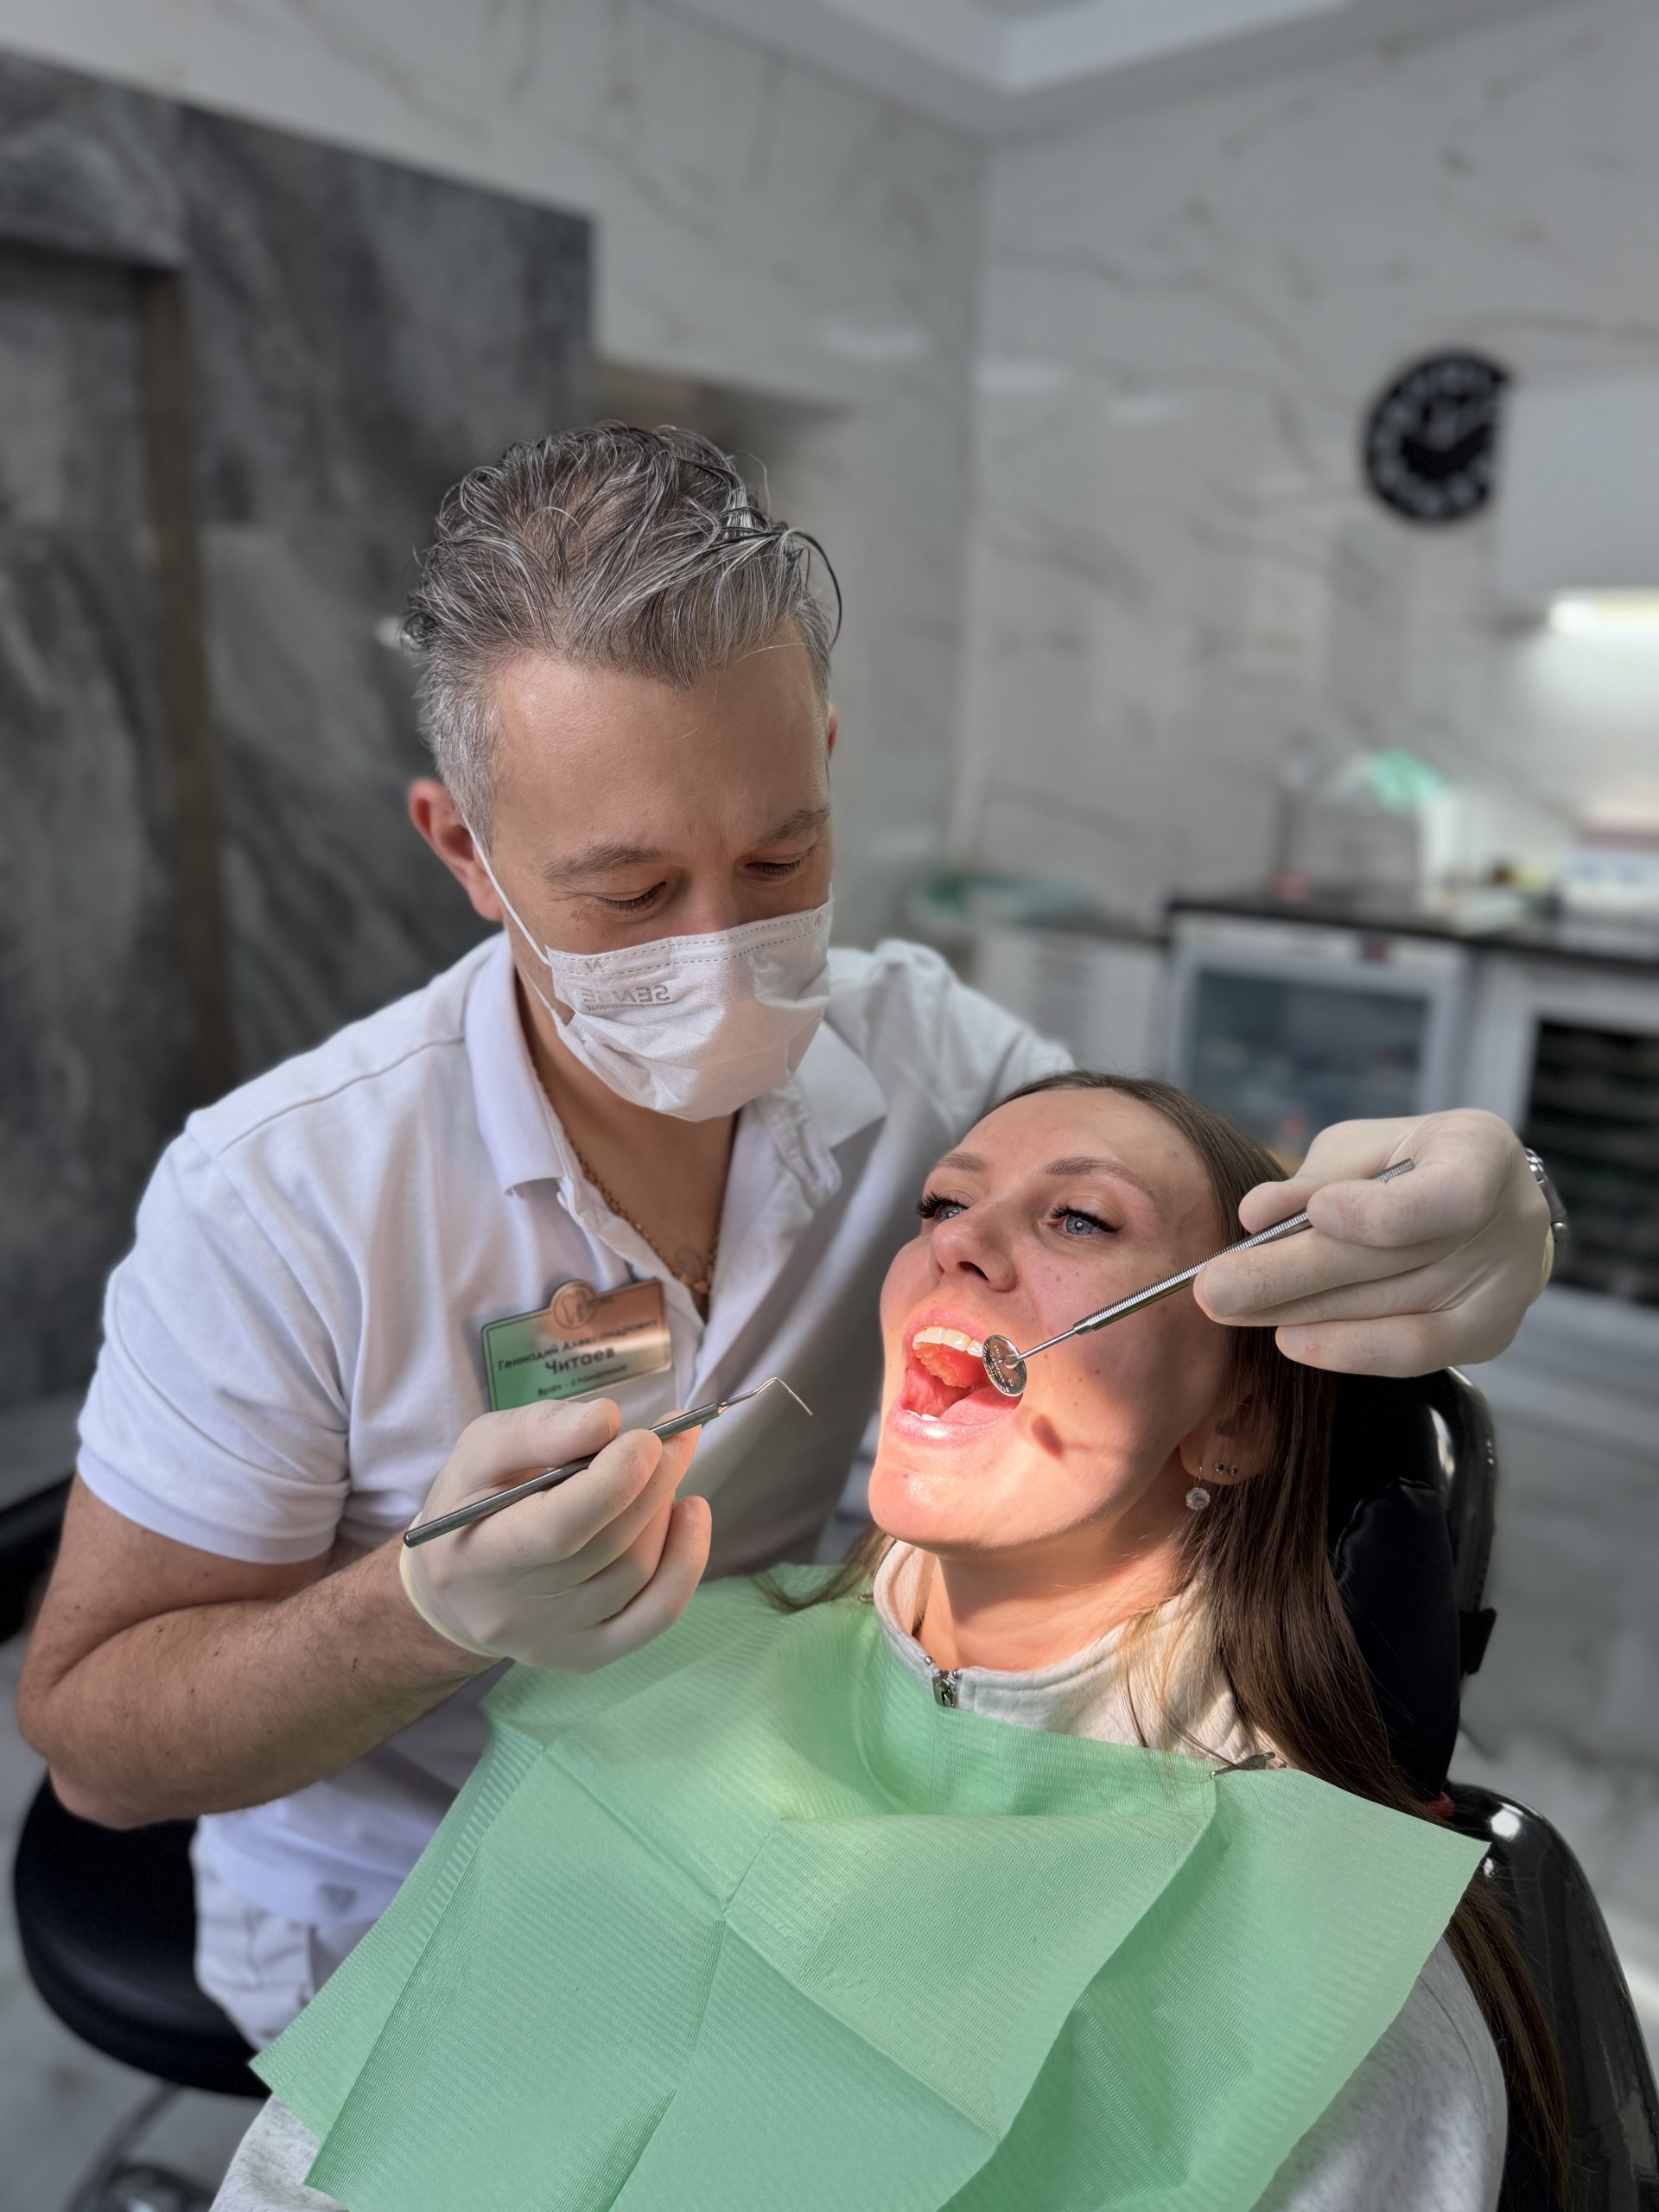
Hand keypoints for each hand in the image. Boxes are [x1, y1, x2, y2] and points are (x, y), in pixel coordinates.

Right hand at [398, 1398, 711, 1669]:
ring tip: (664, 1470)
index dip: (614, 1482)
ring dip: (665, 1512)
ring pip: (637, 1574)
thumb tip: (605, 1420)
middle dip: (656, 1482)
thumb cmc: (472, 1502)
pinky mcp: (585, 1655)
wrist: (455, 1586)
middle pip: (609, 1548)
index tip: (648, 1438)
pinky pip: (656, 1615)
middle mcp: (513, 1610)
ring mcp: (553, 1641)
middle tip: (675, 1436)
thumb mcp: (482, 1449)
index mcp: (477, 1553)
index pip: (559, 1529)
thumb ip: (539, 1430)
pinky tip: (690, 1516)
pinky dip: (686, 1562)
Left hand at [1194, 1110, 1551, 1376]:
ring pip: (1386, 1307)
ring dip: (1296, 1311)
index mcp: (1481, 1152)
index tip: (1317, 1212)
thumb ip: (1317, 1178)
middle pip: (1392, 1261)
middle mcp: (1508, 1225)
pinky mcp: (1484, 1335)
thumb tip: (1255, 1214)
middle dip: (1291, 1273)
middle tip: (1216, 1285)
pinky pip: (1406, 1352)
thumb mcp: (1364, 1148)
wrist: (1481, 1205)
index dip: (1382, 1213)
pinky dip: (1343, 1346)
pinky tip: (1289, 1338)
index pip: (1447, 1194)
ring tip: (1228, 1307)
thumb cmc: (1408, 1163)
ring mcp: (1502, 1288)